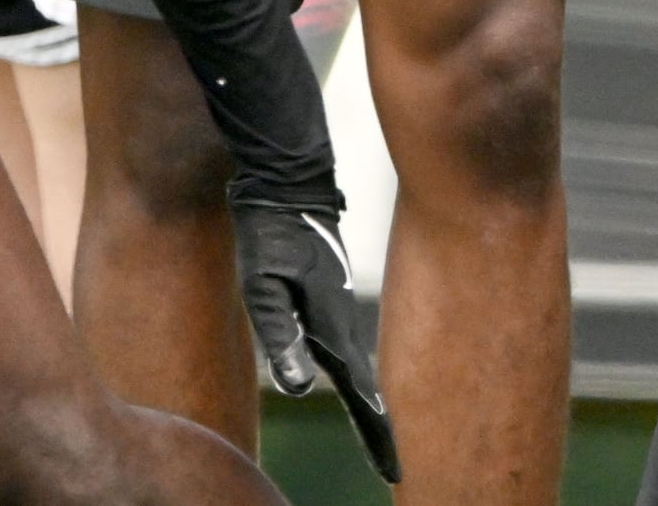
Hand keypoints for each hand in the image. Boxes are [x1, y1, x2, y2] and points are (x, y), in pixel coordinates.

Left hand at [233, 201, 396, 484]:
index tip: (393, 470)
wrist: (289, 186)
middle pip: (368, 390)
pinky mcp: (332, 301)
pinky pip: (350, 353)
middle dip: (379, 431)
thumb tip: (298, 388)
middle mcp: (344, 324)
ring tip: (380, 442)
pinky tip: (357, 390)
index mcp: (333, 328)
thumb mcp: (263, 286)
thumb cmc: (270, 236)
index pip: (361, 395)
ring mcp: (341, 312)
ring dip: (371, 408)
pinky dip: (359, 381)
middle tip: (392, 470)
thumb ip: (281, 334)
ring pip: (361, 371)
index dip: (377, 434)